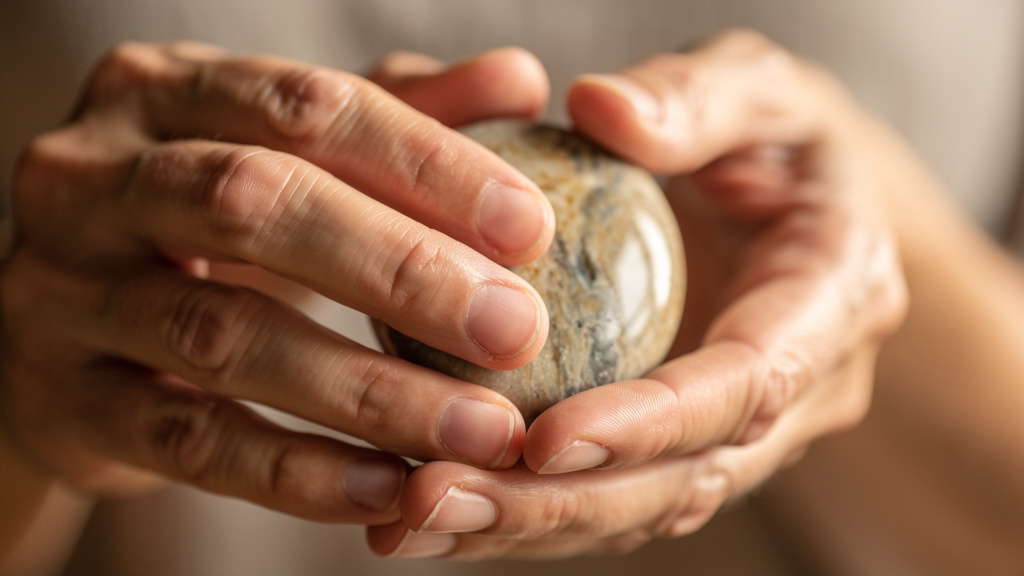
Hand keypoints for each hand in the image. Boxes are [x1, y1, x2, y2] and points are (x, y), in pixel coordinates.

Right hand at [0, 42, 554, 523]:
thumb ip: (400, 115)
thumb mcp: (289, 153)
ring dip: (370, 391)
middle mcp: (94, 177)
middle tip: (516, 328)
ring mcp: (64, 291)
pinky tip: (393, 486)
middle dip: (401, 270)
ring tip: (482, 429)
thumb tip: (517, 80)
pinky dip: (301, 473)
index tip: (531, 227)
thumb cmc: (207, 220)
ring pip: (225, 336)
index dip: (424, 164)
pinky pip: (192, 443)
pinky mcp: (65, 401)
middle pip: (254, 205)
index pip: (306, 108)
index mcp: (162, 90)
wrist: (64, 325)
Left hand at [369, 31, 906, 557]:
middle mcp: (798, 391)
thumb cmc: (784, 139)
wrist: (816, 210)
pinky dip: (522, 510)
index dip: (650, 422)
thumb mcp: (758, 90)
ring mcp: (740, 432)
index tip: (544, 439)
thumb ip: (694, 99)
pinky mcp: (683, 446)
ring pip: (637, 508)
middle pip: (682, 479)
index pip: (748, 383)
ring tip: (411, 516)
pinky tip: (429, 505)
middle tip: (435, 498)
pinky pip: (608, 495)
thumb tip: (598, 108)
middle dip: (559, 502)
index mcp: (831, 300)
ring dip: (523, 523)